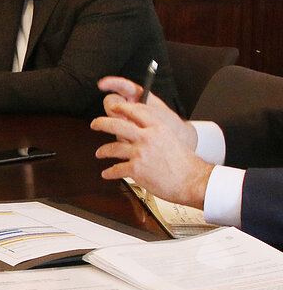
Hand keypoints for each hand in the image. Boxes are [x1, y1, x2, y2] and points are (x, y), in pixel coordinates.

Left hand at [91, 77, 208, 208]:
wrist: (193, 181)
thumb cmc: (186, 164)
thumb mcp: (172, 139)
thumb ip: (156, 134)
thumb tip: (142, 132)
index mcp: (157, 128)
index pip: (135, 111)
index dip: (122, 108)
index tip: (114, 108)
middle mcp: (147, 138)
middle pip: (117, 125)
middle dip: (101, 123)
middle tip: (94, 124)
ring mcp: (140, 153)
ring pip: (113, 148)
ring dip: (103, 151)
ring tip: (99, 153)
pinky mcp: (136, 169)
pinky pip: (117, 169)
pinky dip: (110, 172)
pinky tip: (107, 173)